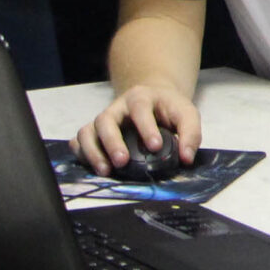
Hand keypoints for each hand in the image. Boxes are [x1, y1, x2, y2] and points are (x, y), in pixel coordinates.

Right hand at [72, 84, 200, 174]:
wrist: (153, 99)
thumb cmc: (169, 109)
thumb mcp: (186, 114)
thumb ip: (190, 133)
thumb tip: (186, 158)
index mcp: (141, 98)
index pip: (140, 109)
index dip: (146, 127)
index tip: (155, 146)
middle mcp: (117, 107)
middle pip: (105, 119)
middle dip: (112, 142)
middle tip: (122, 162)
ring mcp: (103, 119)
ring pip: (88, 131)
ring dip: (93, 151)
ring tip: (106, 171)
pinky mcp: (94, 132)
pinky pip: (79, 140)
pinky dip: (81, 153)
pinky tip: (92, 166)